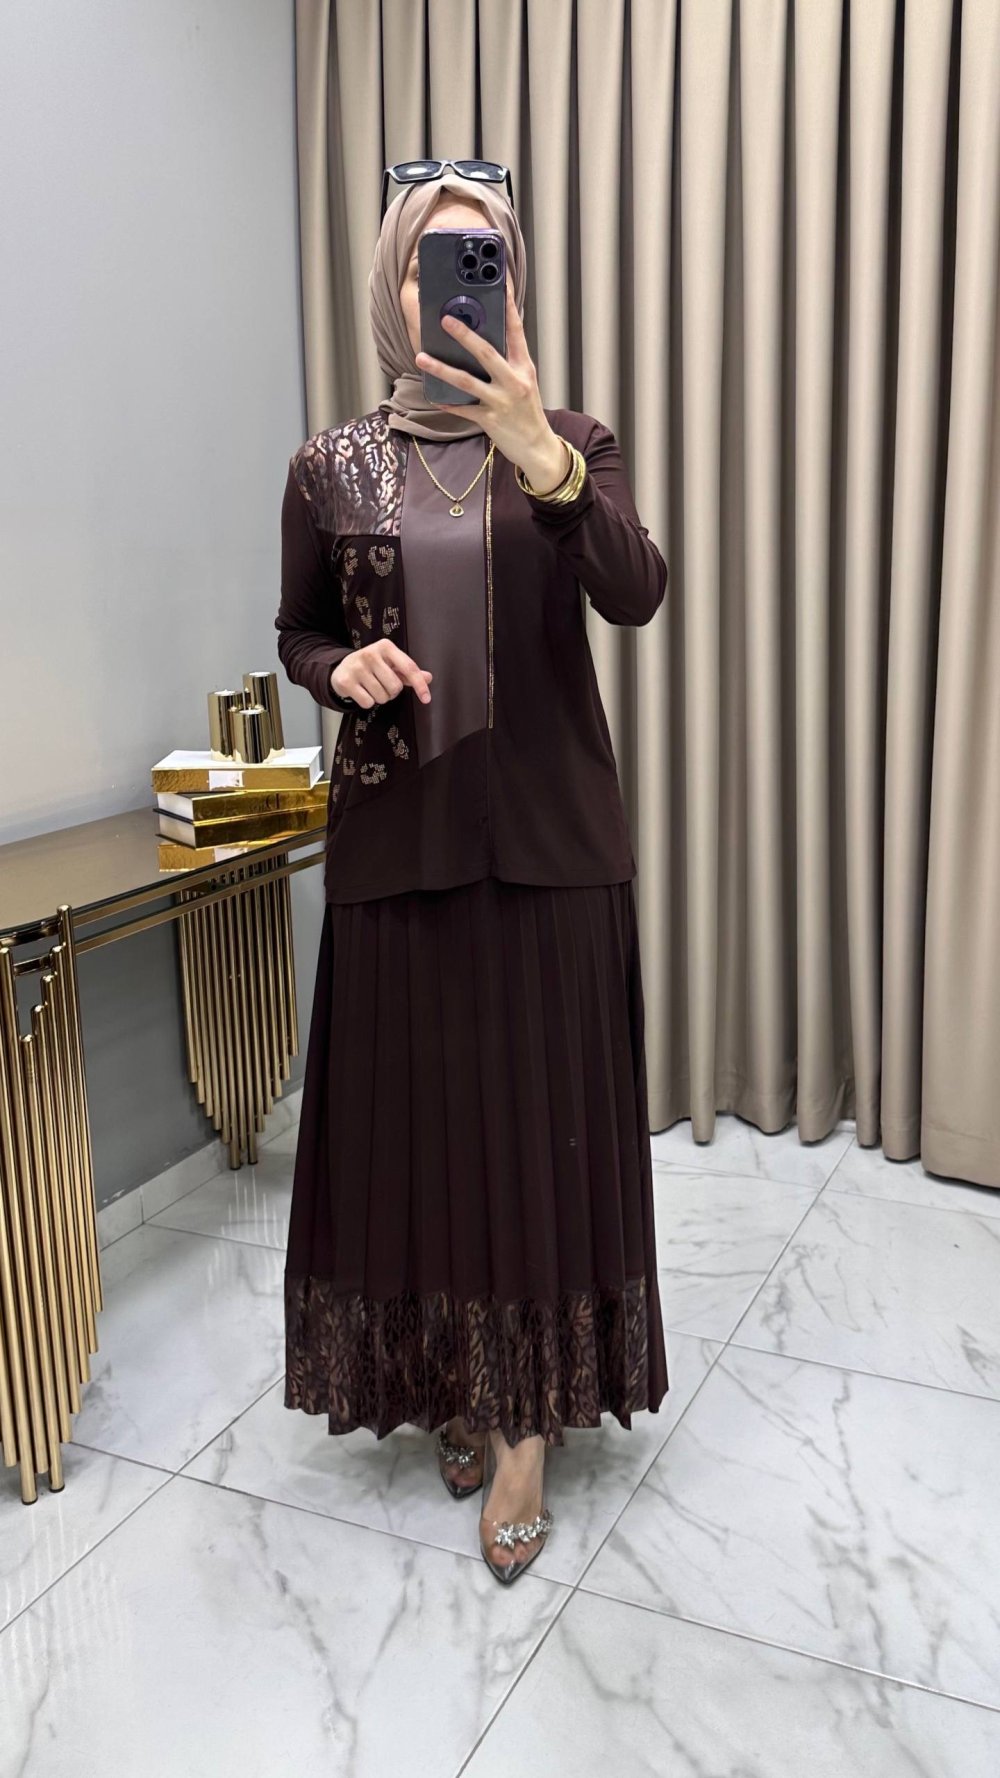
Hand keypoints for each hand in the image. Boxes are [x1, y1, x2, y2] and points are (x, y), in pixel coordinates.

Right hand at [332, 639, 432, 709]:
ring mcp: (357, 667)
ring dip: (380, 697)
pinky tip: (361, 691)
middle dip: (392, 692)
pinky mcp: (346, 681)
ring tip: (371, 687)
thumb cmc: (371, 666)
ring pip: (382, 697)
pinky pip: (368, 702)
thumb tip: (428, 677)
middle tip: (383, 685)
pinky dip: (367, 702)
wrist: (342, 668)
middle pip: (395, 687)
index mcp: (385, 647)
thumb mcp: (390, 664)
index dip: (420, 685)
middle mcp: (370, 654)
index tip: (426, 698)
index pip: (409, 668)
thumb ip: (408, 672)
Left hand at [414, 279, 570, 494]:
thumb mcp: (525, 382)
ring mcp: (501, 402)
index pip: (516, 332)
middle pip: (487, 352)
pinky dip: (447, 403)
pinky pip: (463, 409)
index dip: (508, 307)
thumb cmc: (528, 412)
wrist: (538, 448)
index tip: (500, 284)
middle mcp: (513, 382)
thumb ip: (509, 362)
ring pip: (467, 381)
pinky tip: (433, 396)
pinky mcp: (490, 421)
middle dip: (464, 335)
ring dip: (442, 368)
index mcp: (524, 367)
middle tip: (445, 319)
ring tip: (421, 357)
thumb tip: (484, 341)